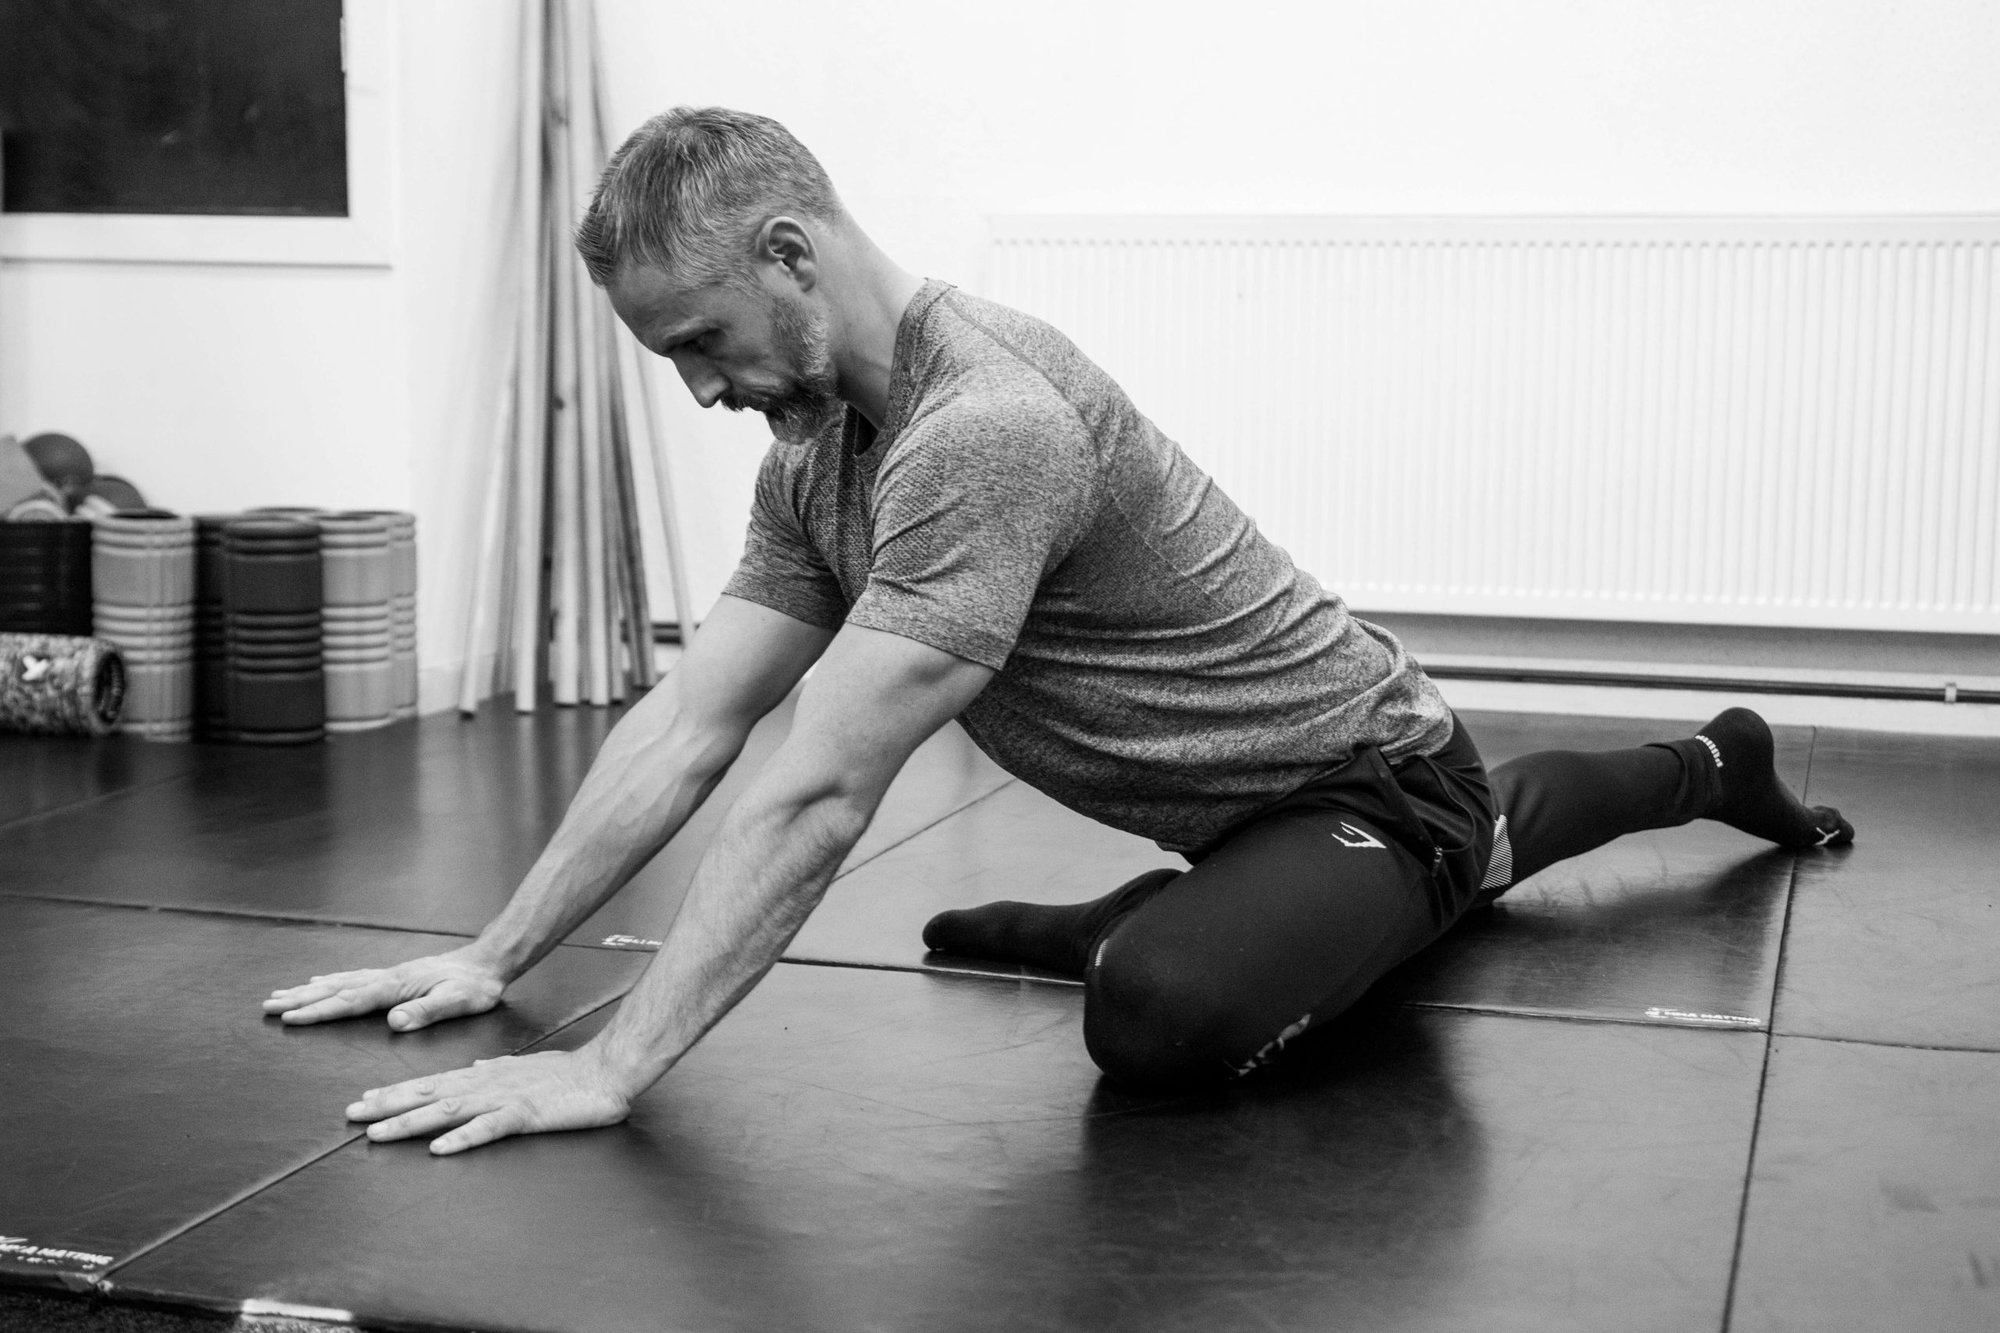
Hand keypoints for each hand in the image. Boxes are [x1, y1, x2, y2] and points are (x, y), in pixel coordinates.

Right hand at [262, 947, 507, 1030]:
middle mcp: (387, 977)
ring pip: (340, 981)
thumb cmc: (476, 986)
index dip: (319, 1011)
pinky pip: (354, 976)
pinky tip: (321, 980)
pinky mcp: (395, 975)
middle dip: (301, 999)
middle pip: (335, 989)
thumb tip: (395, 1021)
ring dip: (309, 989)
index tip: (289, 1017)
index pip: (350, 1001)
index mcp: (396, 987)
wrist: (490, 961)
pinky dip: (332, 979)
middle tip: (267, 1005)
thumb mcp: (458, 1002)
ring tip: (281, 993)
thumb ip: (427, 1011)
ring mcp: (389, 974)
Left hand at [345, 1047, 632, 1154]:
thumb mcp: (525, 1068)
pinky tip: (438, 1149)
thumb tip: (473, 1068)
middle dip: (388, 1106)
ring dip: (410, 1123)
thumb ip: (497, 1069)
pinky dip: (462, 1138)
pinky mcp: (526, 1116)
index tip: (364, 1100)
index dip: (396, 1092)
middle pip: (429, 1095)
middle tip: (351, 1115)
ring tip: (377, 1133)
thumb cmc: (568, 1074)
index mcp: (486, 1075)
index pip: (432, 1083)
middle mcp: (487, 1084)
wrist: (606, 1072)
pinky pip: (489, 1129)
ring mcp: (504, 1099)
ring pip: (448, 1110)